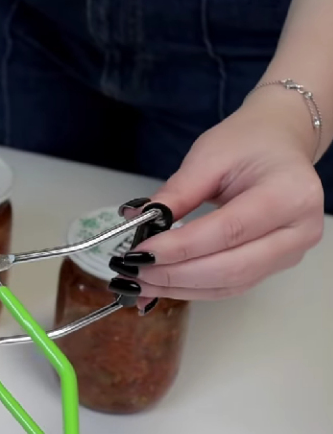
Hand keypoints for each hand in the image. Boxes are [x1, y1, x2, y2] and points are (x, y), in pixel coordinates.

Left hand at [109, 87, 325, 301]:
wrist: (278, 145)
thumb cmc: (248, 144)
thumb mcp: (208, 157)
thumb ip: (176, 193)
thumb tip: (137, 223)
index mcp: (289, 193)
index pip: (228, 230)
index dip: (181, 247)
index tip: (140, 252)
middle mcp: (298, 230)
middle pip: (232, 267)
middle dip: (176, 275)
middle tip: (134, 271)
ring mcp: (290, 253)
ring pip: (230, 284)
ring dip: (180, 287)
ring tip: (139, 281)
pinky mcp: (274, 266)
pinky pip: (230, 286)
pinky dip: (192, 289)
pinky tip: (159, 286)